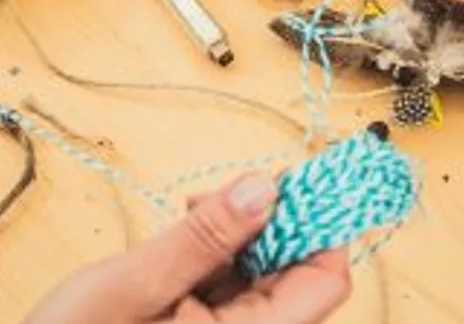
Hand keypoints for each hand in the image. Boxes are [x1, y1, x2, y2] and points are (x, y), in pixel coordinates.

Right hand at [24, 171, 350, 323]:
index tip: (293, 180)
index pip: (324, 282)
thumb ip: (206, 236)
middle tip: (224, 192)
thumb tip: (264, 188)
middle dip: (268, 224)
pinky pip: (233, 282)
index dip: (317, 227)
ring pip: (263, 273)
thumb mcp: (139, 282)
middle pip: (296, 274)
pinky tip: (186, 234)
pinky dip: (217, 251)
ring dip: (239, 235)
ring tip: (193, 214)